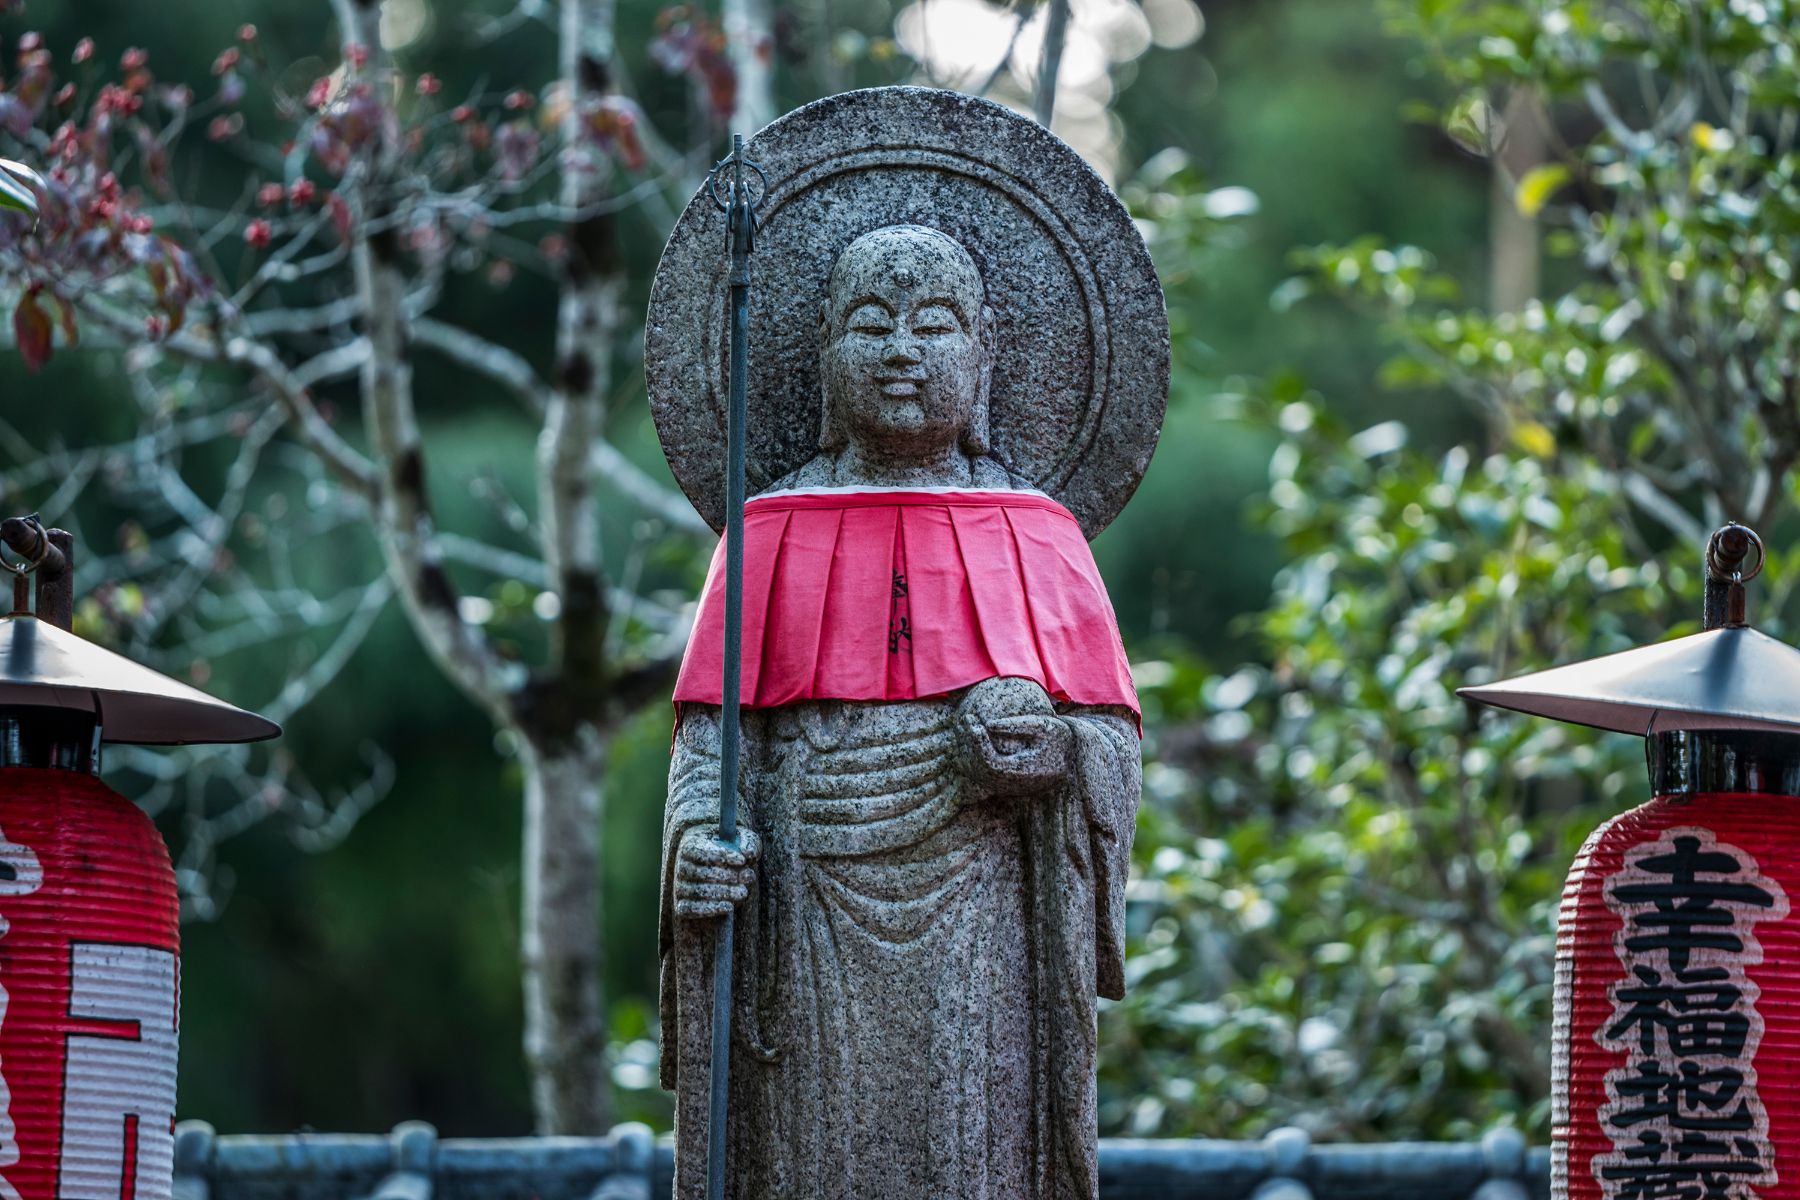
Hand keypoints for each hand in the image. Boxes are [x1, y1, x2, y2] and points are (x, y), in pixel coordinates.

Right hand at [673, 826, 760, 919]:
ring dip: (723, 892)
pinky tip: (729, 906)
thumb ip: (749, 843)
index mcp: (690, 845)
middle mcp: (681, 866)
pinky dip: (710, 909)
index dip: (721, 855)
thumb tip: (748, 853)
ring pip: (698, 891)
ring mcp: (679, 887)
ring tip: (743, 892)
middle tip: (748, 877)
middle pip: (700, 872)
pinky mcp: (681, 906)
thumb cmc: (733, 854)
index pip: (700, 850)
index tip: (743, 860)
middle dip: (727, 876)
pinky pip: (690, 909)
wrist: (724, 880)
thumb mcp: (743, 843)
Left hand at [956, 678, 1072, 797]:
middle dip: (970, 745)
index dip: (978, 744)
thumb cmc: (1059, 738)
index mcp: (1024, 772)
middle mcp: (1015, 784)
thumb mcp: (1043, 725)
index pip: (990, 763)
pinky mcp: (1008, 783)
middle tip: (965, 720)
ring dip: (969, 751)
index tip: (973, 722)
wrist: (1072, 757)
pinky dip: (976, 755)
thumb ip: (1017, 725)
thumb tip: (989, 724)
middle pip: (981, 770)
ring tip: (966, 726)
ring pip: (980, 774)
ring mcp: (1011, 787)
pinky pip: (985, 773)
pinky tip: (974, 736)